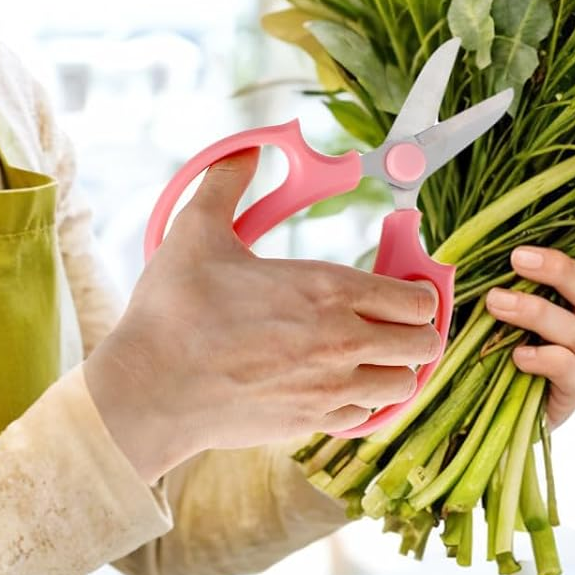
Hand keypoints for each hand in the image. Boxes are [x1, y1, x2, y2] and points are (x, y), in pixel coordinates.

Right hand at [84, 149, 444, 483]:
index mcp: (327, 291)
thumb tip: (243, 150)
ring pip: (403, 387)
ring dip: (396, 366)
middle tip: (393, 314)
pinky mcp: (309, 424)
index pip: (417, 300)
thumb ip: (226, 181)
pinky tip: (339, 378)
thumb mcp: (197, 231)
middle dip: (418, 328)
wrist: (149, 390)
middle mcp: (341, 344)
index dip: (418, 288)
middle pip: (425, 346)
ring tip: (372, 348)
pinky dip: (365, 398)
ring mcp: (328, 390)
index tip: (401, 280)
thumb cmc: (174, 311)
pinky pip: (366, 416)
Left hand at [484, 240, 574, 427]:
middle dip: (561, 269)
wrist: (488, 396)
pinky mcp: (574, 390)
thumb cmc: (496, 328)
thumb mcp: (505, 291)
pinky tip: (516, 355)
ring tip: (494, 302)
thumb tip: (481, 237)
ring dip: (533, 310)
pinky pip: (566, 367)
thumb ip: (507, 268)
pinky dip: (541, 356)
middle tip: (518, 258)